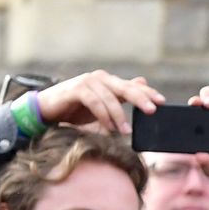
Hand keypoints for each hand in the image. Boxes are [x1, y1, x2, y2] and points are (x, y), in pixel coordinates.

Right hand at [35, 71, 165, 133]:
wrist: (46, 110)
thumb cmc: (76, 109)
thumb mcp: (102, 105)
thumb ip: (120, 96)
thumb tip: (142, 83)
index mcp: (109, 82)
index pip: (132, 86)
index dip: (147, 93)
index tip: (162, 102)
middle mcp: (100, 78)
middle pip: (125, 88)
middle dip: (140, 99)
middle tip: (152, 111)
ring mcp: (87, 82)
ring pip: (110, 98)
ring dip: (119, 115)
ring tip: (125, 131)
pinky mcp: (76, 89)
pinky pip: (95, 102)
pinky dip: (103, 115)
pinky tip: (109, 127)